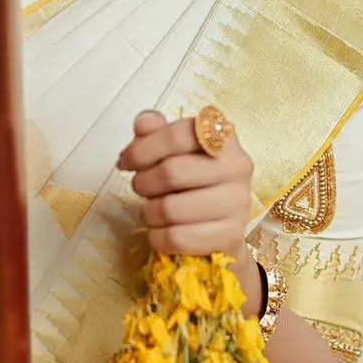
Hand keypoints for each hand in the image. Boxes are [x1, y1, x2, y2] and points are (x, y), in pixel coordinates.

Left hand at [117, 109, 256, 278]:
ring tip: (152, 210)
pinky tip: (161, 231)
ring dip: (148, 212)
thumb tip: (143, 123)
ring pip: (170, 209)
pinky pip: (177, 238)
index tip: (125, 161)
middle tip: (140, 188)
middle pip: (172, 172)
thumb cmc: (192, 181)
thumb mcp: (174, 151)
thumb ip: (156, 131)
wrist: (221, 226)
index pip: (176, 136)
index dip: (142, 149)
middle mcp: (237, 167)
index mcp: (222, 137)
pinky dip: (157, 237)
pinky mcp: (231, 236)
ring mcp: (238, 203)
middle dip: (143, 182)